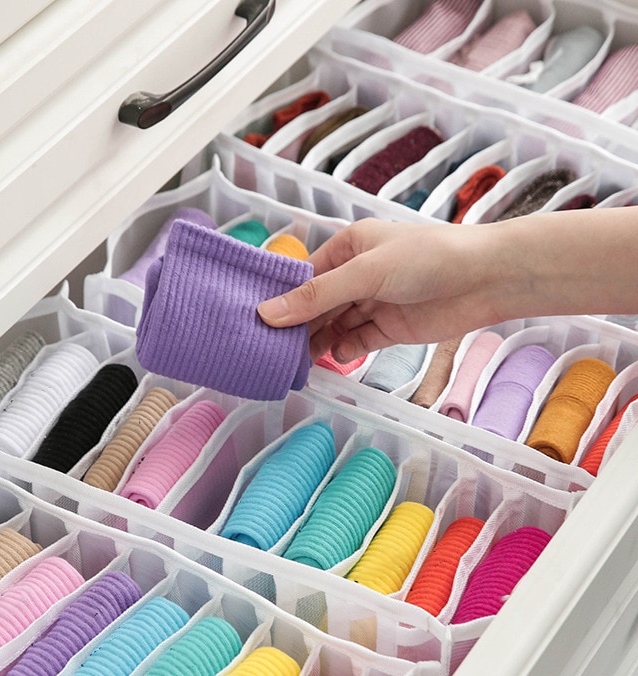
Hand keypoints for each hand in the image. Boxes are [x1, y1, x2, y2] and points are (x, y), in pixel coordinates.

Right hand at [257, 218, 508, 363]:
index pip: (304, 276)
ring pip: (332, 326)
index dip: (281, 298)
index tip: (255, 319)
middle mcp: (356, 275)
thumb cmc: (429, 258)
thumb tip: (267, 314)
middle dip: (296, 325)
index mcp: (348, 248)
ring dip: (316, 342)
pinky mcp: (387, 329)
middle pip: (315, 304)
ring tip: (294, 361)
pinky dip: (342, 352)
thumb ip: (317, 296)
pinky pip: (354, 343)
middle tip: (270, 347)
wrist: (487, 279)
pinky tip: (334, 358)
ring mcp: (372, 303)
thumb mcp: (365, 272)